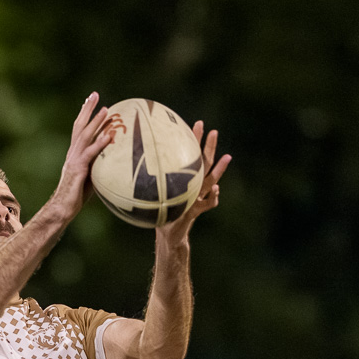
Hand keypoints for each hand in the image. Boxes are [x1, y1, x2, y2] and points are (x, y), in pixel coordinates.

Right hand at [46, 93, 121, 223]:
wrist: (62, 209)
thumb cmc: (76, 197)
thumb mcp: (90, 177)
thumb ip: (98, 165)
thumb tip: (114, 159)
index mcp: (75, 154)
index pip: (79, 129)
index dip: (85, 114)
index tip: (91, 100)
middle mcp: (72, 154)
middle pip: (79, 126)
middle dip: (87, 109)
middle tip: (94, 94)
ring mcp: (74, 160)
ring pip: (84, 136)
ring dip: (96, 122)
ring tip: (106, 110)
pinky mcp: (78, 169)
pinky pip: (90, 154)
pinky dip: (100, 144)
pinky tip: (109, 136)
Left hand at [158, 122, 231, 242]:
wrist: (169, 234)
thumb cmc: (160, 212)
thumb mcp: (153, 195)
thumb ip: (149, 182)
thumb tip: (131, 161)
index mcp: (185, 180)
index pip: (191, 156)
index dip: (195, 140)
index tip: (197, 124)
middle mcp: (194, 186)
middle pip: (204, 163)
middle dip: (209, 147)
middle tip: (213, 131)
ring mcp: (197, 198)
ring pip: (210, 180)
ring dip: (219, 169)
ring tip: (227, 157)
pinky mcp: (195, 212)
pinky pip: (207, 204)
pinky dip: (212, 197)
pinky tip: (215, 189)